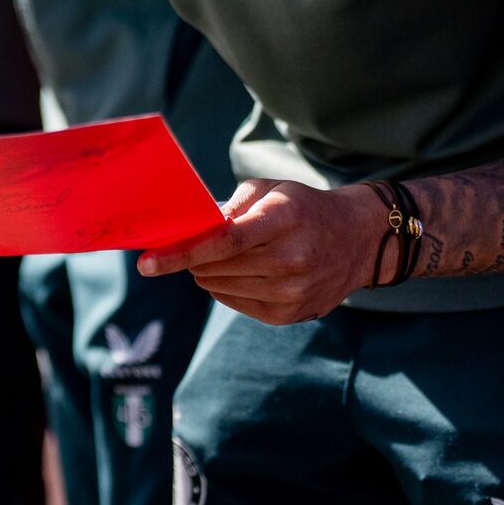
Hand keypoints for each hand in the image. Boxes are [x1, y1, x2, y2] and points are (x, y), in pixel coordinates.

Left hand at [136, 179, 378, 323]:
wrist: (357, 240)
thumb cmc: (303, 208)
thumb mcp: (270, 189)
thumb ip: (228, 206)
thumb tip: (189, 228)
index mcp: (284, 219)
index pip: (224, 242)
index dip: (181, 253)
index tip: (146, 263)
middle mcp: (291, 259)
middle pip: (216, 266)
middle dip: (192, 257)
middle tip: (188, 244)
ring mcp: (293, 292)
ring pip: (219, 286)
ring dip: (207, 270)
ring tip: (225, 254)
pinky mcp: (290, 315)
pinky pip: (235, 302)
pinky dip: (224, 286)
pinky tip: (240, 271)